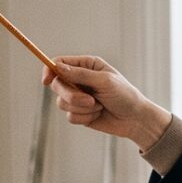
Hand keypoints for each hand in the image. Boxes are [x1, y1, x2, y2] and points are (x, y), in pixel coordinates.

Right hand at [46, 54, 171, 149]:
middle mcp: (79, 80)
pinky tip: (98, 114)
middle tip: (89, 100)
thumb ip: (80, 75)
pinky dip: (84, 117)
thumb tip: (57, 67)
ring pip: (62, 103)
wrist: (135, 119)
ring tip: (99, 107)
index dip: (49, 70)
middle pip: (57, 84)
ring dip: (81, 108)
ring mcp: (78, 97)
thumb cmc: (124, 95)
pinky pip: (70, 116)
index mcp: (86, 65)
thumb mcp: (104, 81)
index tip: (46, 80)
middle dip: (71, 95)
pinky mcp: (79, 113)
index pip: (59, 63)